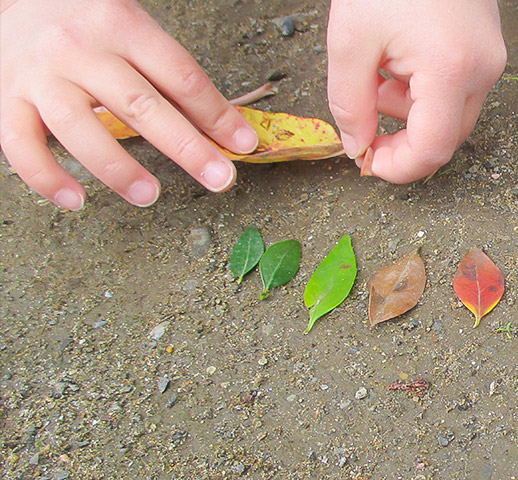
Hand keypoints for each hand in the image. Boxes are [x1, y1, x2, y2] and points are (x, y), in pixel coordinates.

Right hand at [0, 0, 258, 209]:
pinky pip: (21, 145)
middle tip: (220, 178)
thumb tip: (221, 125)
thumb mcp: (133, 29)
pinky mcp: (6, 97)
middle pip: (139, 104)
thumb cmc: (86, 19)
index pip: (179, 75)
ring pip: (78, 128)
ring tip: (150, 195)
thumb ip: (170, 72)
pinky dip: (47, 178)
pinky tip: (76, 200)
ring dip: (118, 169)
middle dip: (186, 147)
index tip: (242, 144)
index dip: (216, 113)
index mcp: (121, 25)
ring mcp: (39, 74)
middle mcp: (79, 48)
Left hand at [326, 0, 505, 182]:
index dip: (397, 168)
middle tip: (364, 122)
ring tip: (379, 70)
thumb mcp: (351, 40)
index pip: (431, 149)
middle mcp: (482, 70)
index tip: (368, 163)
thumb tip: (357, 145)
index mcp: (451, 69)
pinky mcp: (488, 48)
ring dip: (410, 108)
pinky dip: (424, 87)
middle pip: (446, 137)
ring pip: (451, 113)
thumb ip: (349, 103)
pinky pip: (458, 87)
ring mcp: (491, 59)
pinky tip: (400, 58)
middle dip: (402, 137)